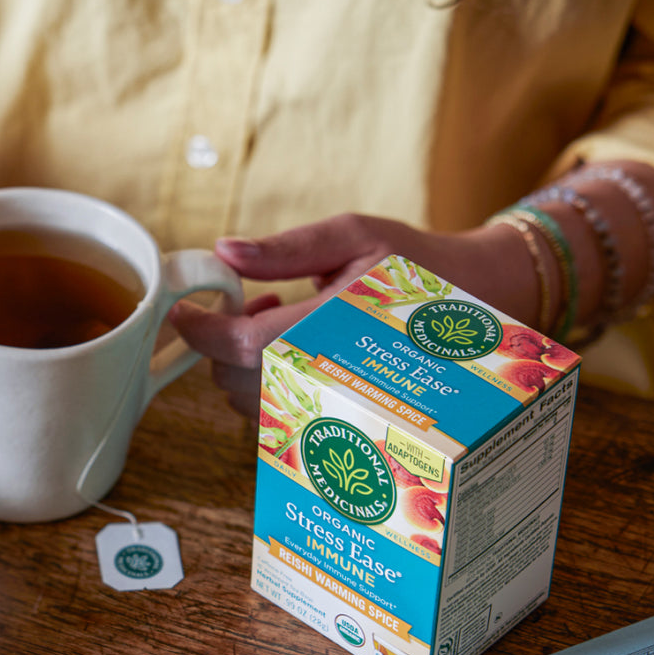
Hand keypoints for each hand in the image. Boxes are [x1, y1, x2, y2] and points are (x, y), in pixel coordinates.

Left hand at [169, 213, 516, 416]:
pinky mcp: (331, 417)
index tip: (181, 310)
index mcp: (330, 328)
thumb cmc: (417, 268)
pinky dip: (261, 380)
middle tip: (256, 299)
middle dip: (224, 341)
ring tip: (281, 317)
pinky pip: (271, 411)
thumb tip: (225, 251)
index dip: (202, 331)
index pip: (243, 345)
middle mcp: (326, 375)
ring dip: (242, 360)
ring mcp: (329, 403)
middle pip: (236, 378)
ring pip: (248, 399)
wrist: (473, 314)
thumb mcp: (355, 237)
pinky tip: (292, 348)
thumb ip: (288, 248)